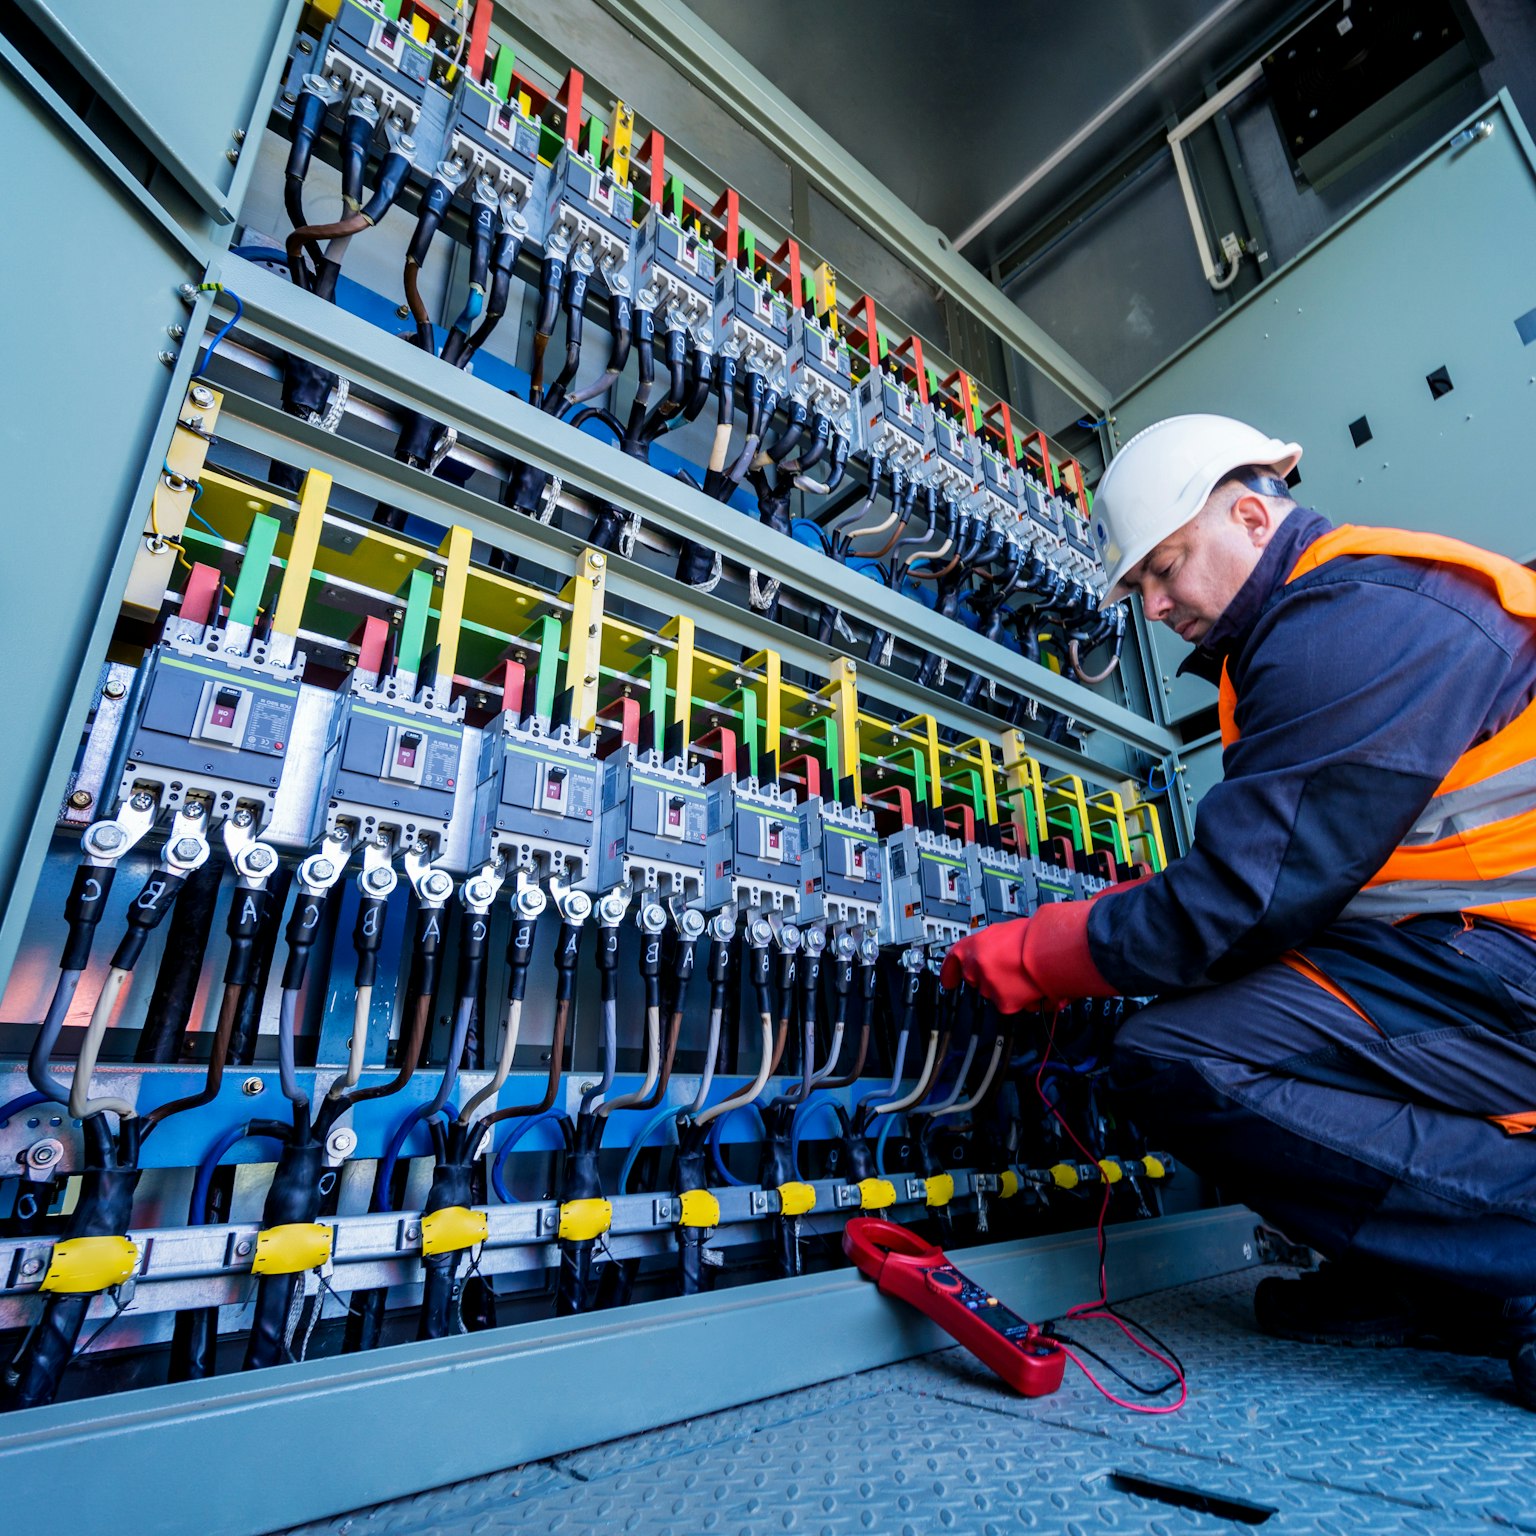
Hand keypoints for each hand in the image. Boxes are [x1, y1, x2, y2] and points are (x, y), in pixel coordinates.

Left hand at [940, 897, 1122, 1011]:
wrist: (1053, 951)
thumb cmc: (1037, 936)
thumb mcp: (1005, 932)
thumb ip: (990, 945)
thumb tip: (990, 952)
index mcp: (975, 945)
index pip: (952, 960)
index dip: (948, 972)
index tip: (948, 981)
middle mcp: (977, 966)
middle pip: (974, 978)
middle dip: (988, 977)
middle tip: (1008, 969)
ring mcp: (989, 986)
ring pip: (993, 992)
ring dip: (1006, 987)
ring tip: (1025, 975)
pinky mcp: (1004, 1003)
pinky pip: (1010, 1004)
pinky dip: (1021, 999)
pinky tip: (1032, 987)